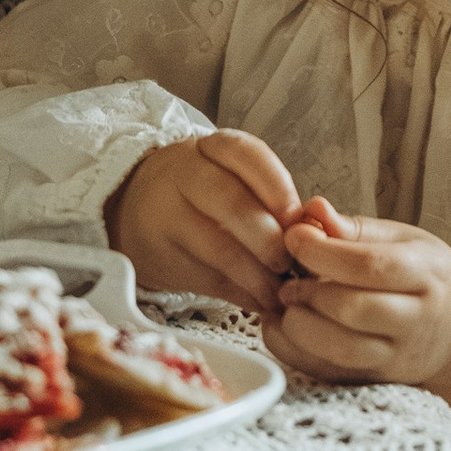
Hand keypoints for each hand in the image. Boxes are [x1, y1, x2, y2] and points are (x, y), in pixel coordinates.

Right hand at [109, 131, 301, 314]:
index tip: (297, 218)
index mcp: (210, 148)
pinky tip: (261, 301)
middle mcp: (184, 175)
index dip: (277, 186)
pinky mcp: (161, 256)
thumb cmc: (202, 194)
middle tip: (292, 263)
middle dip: (269, 238)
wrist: (134, 209)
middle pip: (231, 201)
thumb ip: (271, 199)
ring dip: (258, 276)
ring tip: (280, 291)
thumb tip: (316, 234)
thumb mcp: (229, 177)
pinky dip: (242, 295)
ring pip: (218, 247)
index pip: (245, 154)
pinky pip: (208, 279)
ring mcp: (167, 215)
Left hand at [266, 207, 450, 432]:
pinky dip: (296, 352)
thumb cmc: (429, 279)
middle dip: (308, 292)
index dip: (323, 252)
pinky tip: (282, 328)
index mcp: (426, 274)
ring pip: (341, 350)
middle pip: (354, 310)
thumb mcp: (406, 241)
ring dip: (299, 327)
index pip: (371, 266)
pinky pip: (330, 374)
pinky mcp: (377, 380)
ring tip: (286, 303)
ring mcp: (397, 357)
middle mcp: (415, 320)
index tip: (293, 237)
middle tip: (286, 277)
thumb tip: (312, 209)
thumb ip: (356, 229)